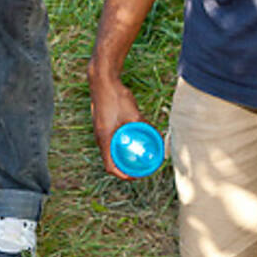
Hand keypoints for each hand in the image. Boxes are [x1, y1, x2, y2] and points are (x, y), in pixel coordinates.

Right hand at [87, 63, 143, 180]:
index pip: (110, 167)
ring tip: (135, 155)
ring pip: (109, 150)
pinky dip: (118, 145)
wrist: (102, 81)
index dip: (123, 175)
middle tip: (139, 167)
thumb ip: (144, 125)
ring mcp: (98, 131)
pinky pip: (109, 141)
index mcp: (104, 139)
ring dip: (121, 155)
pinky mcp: (101, 124)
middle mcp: (99, 137)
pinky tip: (130, 139)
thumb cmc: (115, 96)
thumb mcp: (133, 114)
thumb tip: (158, 134)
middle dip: (124, 166)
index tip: (135, 176)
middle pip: (110, 160)